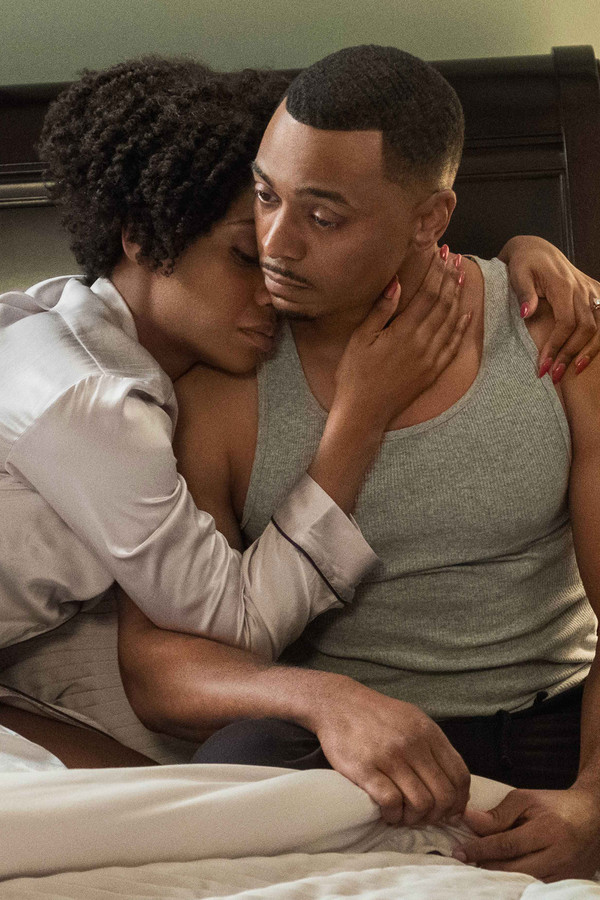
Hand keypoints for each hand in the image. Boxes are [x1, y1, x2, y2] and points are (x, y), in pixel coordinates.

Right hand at [310, 676, 470, 826]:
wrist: (337, 703)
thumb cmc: (377, 714)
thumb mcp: (413, 719)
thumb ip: (434, 746)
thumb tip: (454, 784)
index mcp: (428, 732)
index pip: (460, 776)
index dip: (460, 801)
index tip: (450, 811)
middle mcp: (412, 744)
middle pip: (444, 794)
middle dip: (438, 815)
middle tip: (425, 817)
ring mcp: (389, 757)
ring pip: (420, 803)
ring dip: (415, 818)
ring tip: (404, 816)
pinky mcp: (365, 769)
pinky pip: (391, 803)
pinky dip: (393, 816)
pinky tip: (388, 813)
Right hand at [334, 245, 468, 430]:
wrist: (364, 413)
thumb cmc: (355, 375)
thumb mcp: (361, 339)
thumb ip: (381, 311)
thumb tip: (397, 283)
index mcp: (404, 332)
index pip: (427, 294)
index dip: (436, 272)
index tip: (442, 254)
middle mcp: (423, 343)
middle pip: (442, 304)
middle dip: (449, 278)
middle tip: (455, 259)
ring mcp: (431, 359)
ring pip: (451, 321)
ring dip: (458, 297)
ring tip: (462, 277)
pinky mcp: (433, 372)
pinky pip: (453, 345)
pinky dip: (462, 327)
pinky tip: (467, 313)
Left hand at [455, 786, 599, 881]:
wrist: (593, 818)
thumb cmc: (555, 806)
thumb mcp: (526, 800)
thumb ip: (498, 814)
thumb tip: (469, 820)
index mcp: (548, 831)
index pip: (507, 845)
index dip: (480, 849)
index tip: (459, 852)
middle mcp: (559, 857)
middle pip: (513, 870)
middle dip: (485, 867)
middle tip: (464, 862)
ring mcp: (565, 876)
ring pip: (523, 884)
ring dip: (498, 878)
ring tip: (479, 868)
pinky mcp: (567, 886)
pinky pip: (535, 890)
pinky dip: (516, 884)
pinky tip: (501, 876)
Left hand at [500, 235, 599, 379]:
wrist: (536, 249)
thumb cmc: (524, 263)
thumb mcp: (517, 274)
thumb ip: (524, 293)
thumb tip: (526, 314)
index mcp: (562, 285)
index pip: (566, 322)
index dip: (556, 346)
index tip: (542, 365)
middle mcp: (581, 289)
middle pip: (585, 328)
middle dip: (570, 354)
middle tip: (553, 375)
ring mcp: (590, 292)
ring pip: (599, 326)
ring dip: (588, 351)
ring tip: (572, 371)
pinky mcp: (593, 294)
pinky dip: (598, 340)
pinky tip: (586, 356)